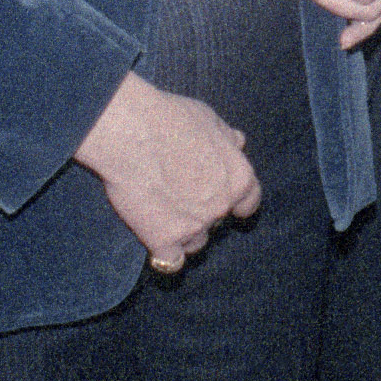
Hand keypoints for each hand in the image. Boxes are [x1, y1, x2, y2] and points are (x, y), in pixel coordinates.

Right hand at [73, 72, 260, 271]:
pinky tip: (156, 240)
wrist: (131, 133)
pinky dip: (165, 254)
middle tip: (179, 197)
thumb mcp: (209, 119)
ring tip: (162, 212)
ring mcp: (195, 227)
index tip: (226, 202)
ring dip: (184, 233)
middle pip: (218, 221)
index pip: (250, 201)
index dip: (237, 203)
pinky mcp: (165, 242)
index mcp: (239, 177)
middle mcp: (222, 205)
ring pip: (196, 242)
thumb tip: (239, 142)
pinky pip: (171, 262)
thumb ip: (226, 138)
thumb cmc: (169, 119)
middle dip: (203, 212)